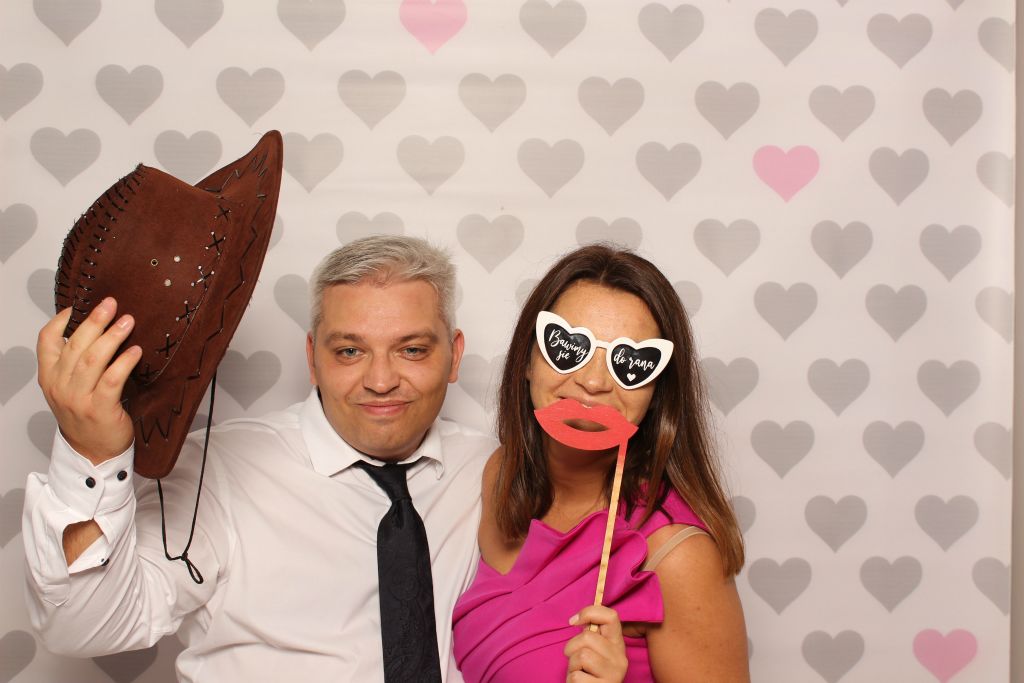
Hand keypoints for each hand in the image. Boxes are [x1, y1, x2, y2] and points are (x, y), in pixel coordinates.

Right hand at [37, 298, 141, 464]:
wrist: (93, 452)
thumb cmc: (86, 416)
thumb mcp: (70, 388)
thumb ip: (74, 362)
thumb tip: (93, 330)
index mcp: (50, 378)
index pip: (46, 343)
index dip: (59, 322)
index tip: (75, 307)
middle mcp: (60, 386)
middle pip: (75, 346)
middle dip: (94, 322)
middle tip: (111, 304)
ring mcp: (78, 399)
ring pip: (93, 360)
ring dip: (112, 337)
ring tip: (127, 321)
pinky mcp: (99, 409)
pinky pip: (112, 380)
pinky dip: (123, 363)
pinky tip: (136, 351)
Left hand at [564, 605, 628, 682]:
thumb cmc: (590, 672)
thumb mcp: (594, 651)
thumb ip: (591, 636)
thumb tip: (578, 619)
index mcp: (618, 644)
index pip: (611, 616)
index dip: (589, 612)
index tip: (573, 621)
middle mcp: (620, 658)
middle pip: (587, 636)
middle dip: (572, 647)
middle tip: (575, 659)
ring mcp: (614, 674)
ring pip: (581, 655)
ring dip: (572, 665)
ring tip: (579, 672)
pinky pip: (576, 676)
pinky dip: (572, 680)